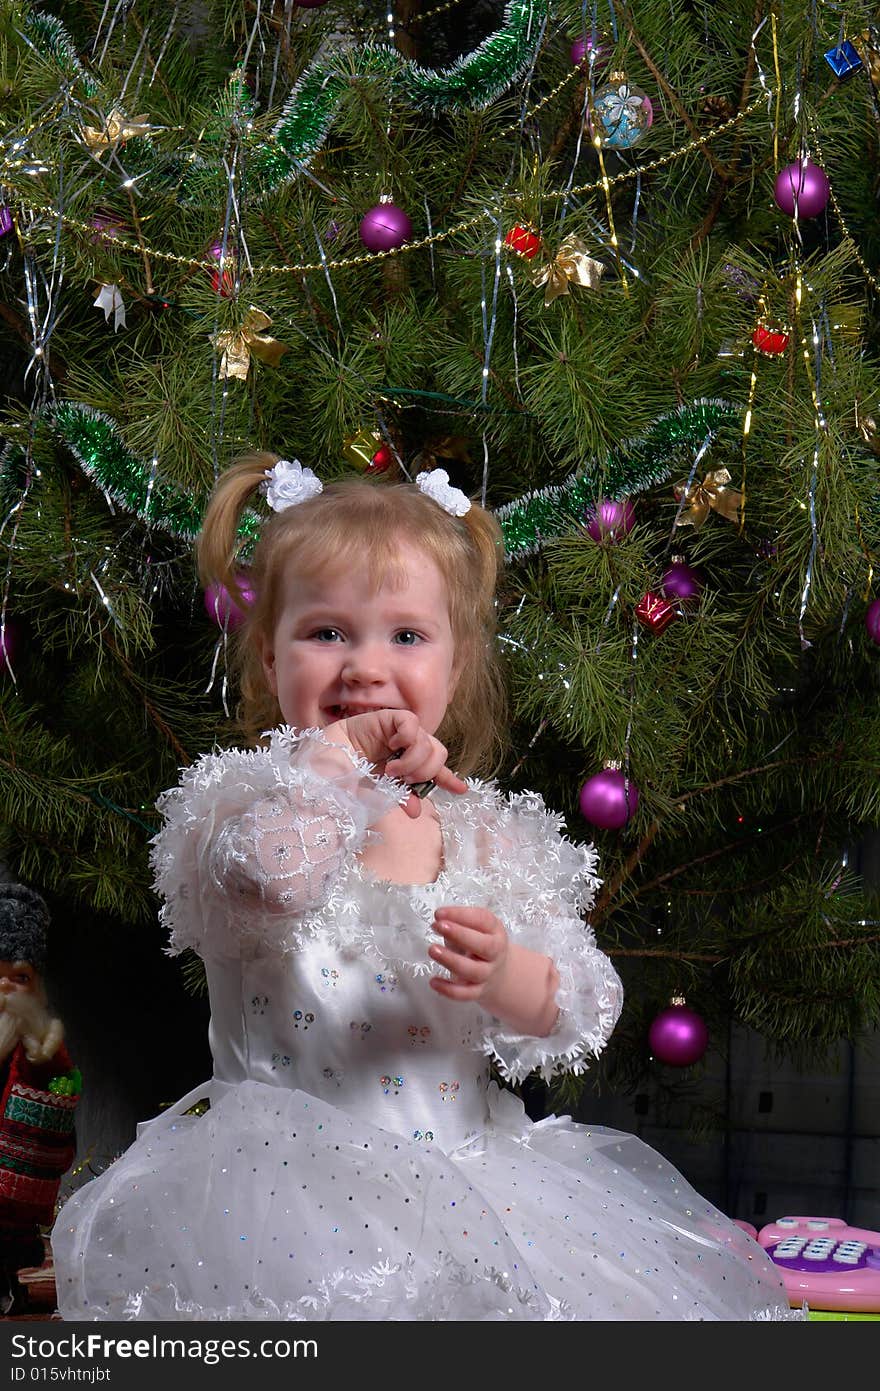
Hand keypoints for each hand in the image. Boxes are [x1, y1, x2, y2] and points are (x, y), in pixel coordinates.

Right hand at [324, 708, 466, 817]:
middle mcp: (400, 750)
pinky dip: (408, 736)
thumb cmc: (339, 784)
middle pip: (436, 754)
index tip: (461, 790)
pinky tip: (392, 746)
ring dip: (415, 759)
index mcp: (400, 768)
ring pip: (427, 740)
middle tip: (407, 782)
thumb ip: (398, 797)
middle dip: (428, 770)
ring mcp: (393, 734)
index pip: (431, 772)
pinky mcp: (385, 718)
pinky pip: (411, 722)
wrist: (316, 770)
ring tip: (392, 771)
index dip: (447, 779)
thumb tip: (417, 810)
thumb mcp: (374, 795)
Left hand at [427, 906, 509, 1001]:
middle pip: (483, 945)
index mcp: (495, 931)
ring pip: (473, 970)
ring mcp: (488, 974)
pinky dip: (449, 990)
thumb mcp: (474, 928)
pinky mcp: (478, 991)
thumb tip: (439, 918)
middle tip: (438, 926)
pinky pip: (465, 994)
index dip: (460, 915)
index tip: (439, 913)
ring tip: (432, 950)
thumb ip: (458, 922)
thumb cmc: (479, 943)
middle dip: (460, 934)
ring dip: (451, 960)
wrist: (499, 974)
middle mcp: (495, 953)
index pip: (483, 920)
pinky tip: (433, 981)